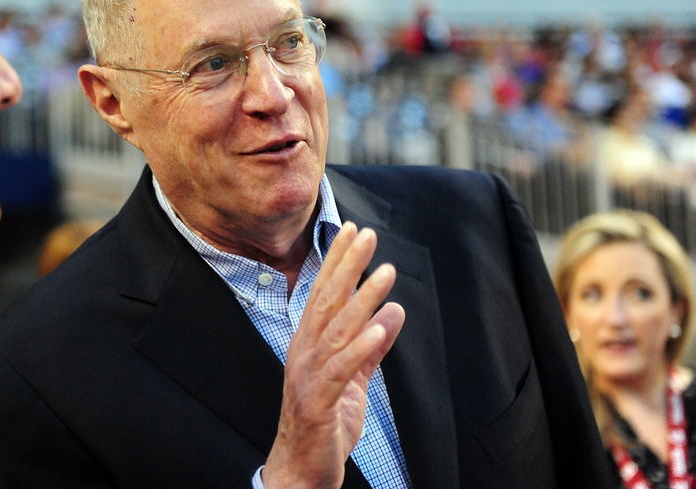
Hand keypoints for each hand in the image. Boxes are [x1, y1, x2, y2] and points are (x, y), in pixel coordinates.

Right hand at [261, 222, 404, 488]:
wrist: (300, 469)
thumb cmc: (325, 423)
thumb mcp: (355, 379)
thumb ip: (372, 346)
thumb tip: (394, 312)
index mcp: (310, 343)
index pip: (324, 293)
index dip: (337, 261)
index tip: (352, 230)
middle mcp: (305, 352)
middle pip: (327, 301)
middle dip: (347, 265)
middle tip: (366, 234)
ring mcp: (309, 376)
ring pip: (337, 330)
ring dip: (362, 299)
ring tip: (385, 272)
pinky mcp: (318, 401)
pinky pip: (342, 370)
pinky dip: (362, 347)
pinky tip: (382, 326)